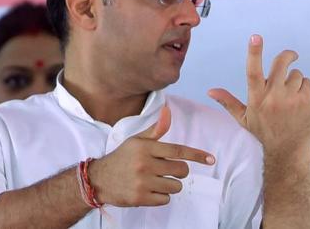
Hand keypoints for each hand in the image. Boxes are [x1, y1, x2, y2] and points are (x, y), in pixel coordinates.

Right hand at [89, 105, 214, 206]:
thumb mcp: (137, 141)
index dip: (196, 155)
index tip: (210, 159)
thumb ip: (156, 130)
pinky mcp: (140, 198)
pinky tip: (149, 190)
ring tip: (156, 180)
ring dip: (170, 185)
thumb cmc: (122, 158)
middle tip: (168, 170)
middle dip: (179, 171)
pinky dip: (161, 196)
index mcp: (146, 147)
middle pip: (181, 170)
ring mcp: (142, 182)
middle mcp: (145, 164)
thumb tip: (168, 111)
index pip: (178, 150)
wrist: (99, 179)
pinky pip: (165, 199)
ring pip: (175, 186)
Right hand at [208, 35, 309, 157]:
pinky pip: (307, 83)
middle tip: (291, 56)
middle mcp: (273, 97)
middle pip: (281, 63)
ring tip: (291, 95)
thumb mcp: (244, 119)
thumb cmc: (265, 133)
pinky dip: (305, 88)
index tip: (255, 36)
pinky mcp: (307, 102)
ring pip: (297, 74)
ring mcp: (291, 99)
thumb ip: (228, 102)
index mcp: (256, 99)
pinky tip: (300, 101)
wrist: (289, 151)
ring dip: (295, 80)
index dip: (254, 52)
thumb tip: (210, 91)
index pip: (253, 71)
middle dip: (287, 55)